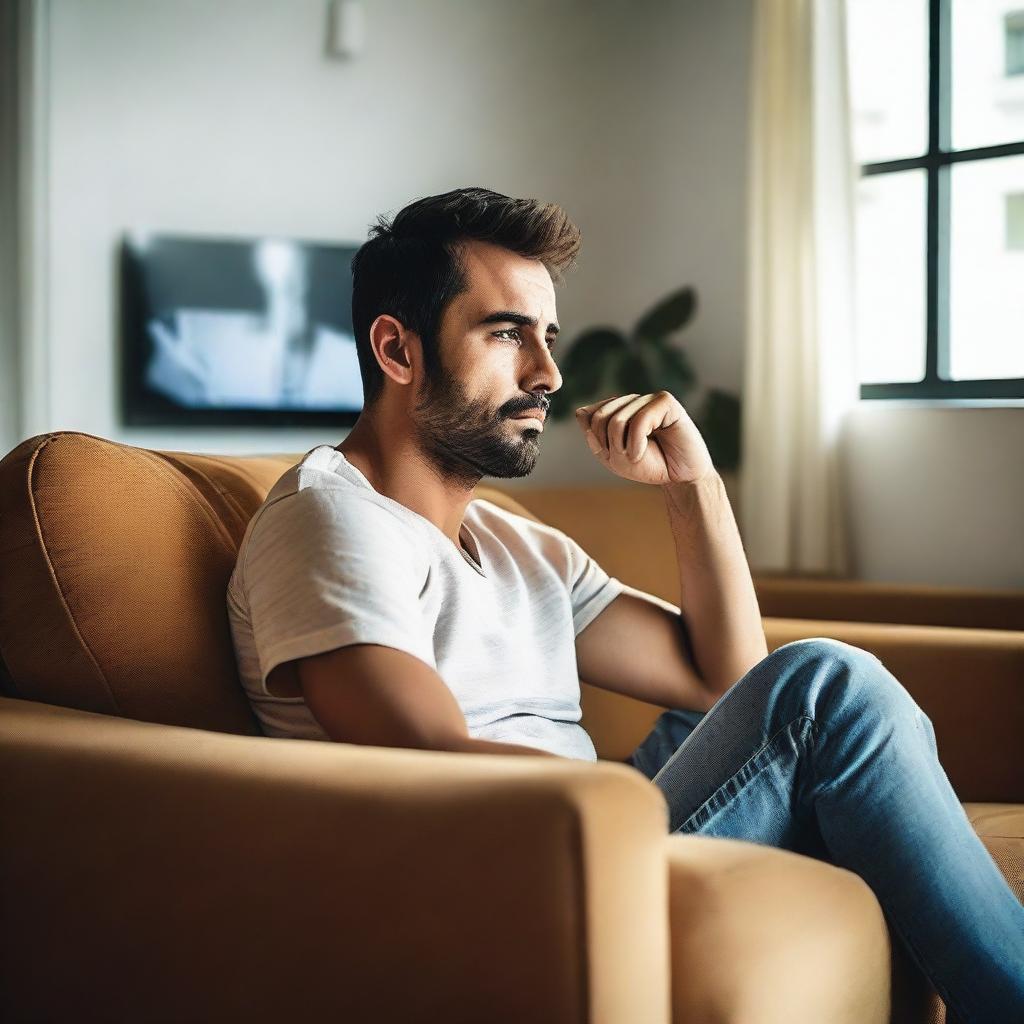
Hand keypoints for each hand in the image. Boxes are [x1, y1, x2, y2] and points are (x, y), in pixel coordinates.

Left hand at [574, 392, 714, 485]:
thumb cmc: (650, 465)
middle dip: (609, 444)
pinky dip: (637, 443)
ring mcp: (648, 399)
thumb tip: (580, 412)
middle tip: (626, 457)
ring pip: (617, 419)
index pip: (587, 415)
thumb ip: (595, 438)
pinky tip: (644, 452)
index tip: (613, 454)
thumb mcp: (614, 459)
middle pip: (600, 417)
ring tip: (637, 456)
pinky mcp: (666, 402)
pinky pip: (639, 420)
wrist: (681, 477)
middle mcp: (631, 401)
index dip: (595, 440)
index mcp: (616, 410)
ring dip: (624, 447)